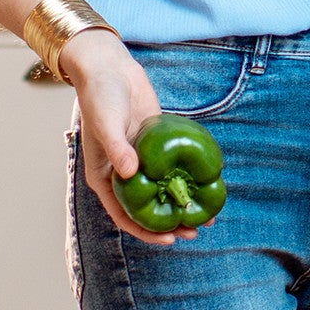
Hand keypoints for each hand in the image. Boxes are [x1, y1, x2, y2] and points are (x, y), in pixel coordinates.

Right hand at [63, 31, 189, 246]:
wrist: (109, 69)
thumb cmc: (101, 98)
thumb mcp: (107, 124)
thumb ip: (117, 148)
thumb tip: (131, 173)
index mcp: (105, 177)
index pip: (125, 216)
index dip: (147, 231)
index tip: (170, 240)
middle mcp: (123, 173)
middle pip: (148, 208)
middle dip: (171, 222)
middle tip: (197, 231)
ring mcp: (141, 160)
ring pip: (164, 189)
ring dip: (183, 202)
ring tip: (209, 215)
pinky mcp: (156, 145)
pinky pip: (174, 168)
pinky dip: (187, 178)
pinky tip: (207, 184)